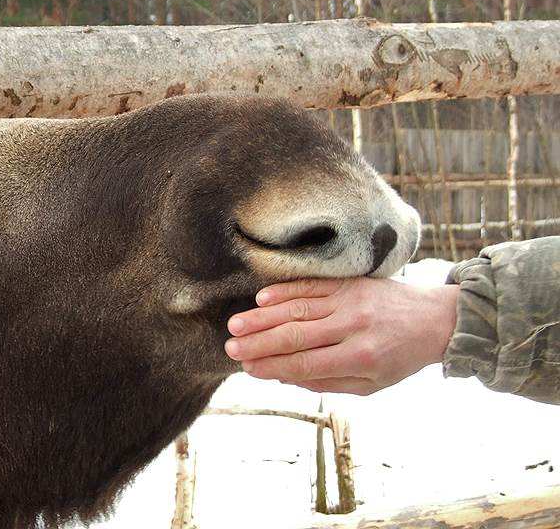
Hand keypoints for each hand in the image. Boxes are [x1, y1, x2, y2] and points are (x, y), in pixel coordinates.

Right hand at [224, 277, 459, 394]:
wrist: (435, 319)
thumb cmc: (400, 357)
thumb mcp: (370, 385)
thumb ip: (327, 381)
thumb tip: (284, 376)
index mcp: (360, 358)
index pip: (305, 364)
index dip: (272, 367)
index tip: (248, 369)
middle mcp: (353, 327)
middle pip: (295, 336)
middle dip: (258, 343)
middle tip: (231, 348)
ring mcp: (349, 301)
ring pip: (297, 309)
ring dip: (262, 318)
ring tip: (235, 326)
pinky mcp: (348, 282)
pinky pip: (310, 286)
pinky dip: (283, 292)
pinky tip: (261, 300)